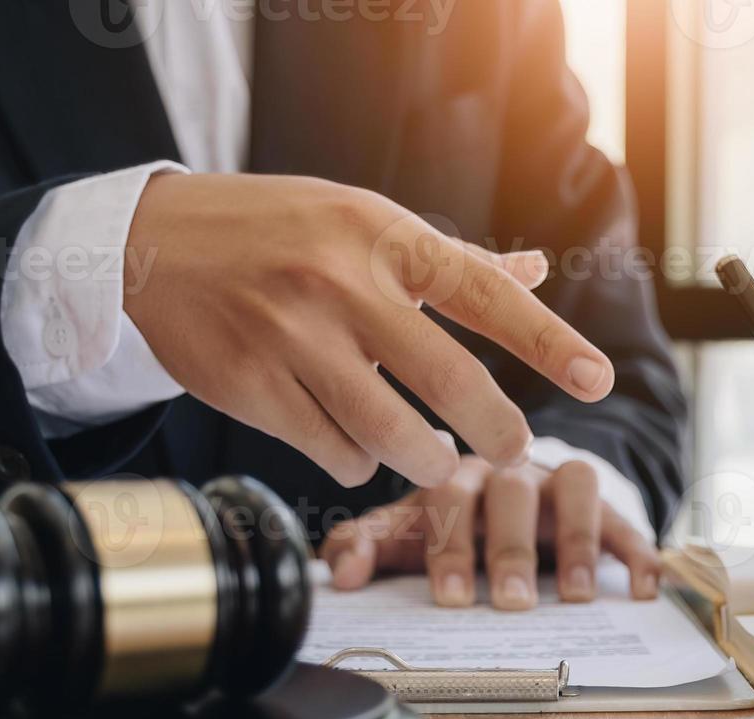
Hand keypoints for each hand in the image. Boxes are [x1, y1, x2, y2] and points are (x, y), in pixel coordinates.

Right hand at [123, 172, 615, 487]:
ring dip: (424, 459)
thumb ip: (452, 259)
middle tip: (513, 450)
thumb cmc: (278, 232)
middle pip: (445, 377)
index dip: (546, 340)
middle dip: (494, 429)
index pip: (482, 291)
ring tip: (434, 459)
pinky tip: (356, 449)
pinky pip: (330, 451)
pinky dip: (356, 462)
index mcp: (380, 236)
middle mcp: (339, 283)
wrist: (155, 243)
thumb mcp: (363, 222)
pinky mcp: (249, 386)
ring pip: (387, 432)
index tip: (598, 379)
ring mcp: (290, 337)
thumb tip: (538, 271)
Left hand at [318, 456, 659, 609]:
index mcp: (456, 473)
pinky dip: (638, 552)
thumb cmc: (456, 520)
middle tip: (510, 600)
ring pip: (575, 488)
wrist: (520, 491)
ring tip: (577, 597)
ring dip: (577, 542)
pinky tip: (642, 589)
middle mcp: (510, 469)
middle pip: (512, 492)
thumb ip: (369, 547)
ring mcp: (561, 484)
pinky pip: (629, 519)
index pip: (447, 496)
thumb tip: (336, 576)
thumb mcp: (408, 532)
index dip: (448, 545)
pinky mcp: (609, 505)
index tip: (448, 598)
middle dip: (511, 548)